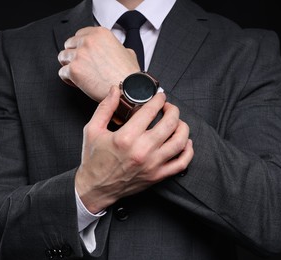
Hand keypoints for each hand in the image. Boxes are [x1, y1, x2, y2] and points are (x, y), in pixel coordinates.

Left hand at [58, 26, 139, 101]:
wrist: (129, 89)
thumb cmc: (129, 75)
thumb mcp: (128, 52)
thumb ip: (116, 48)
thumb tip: (114, 51)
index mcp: (100, 34)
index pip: (80, 34)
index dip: (81, 45)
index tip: (83, 53)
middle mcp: (88, 41)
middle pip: (69, 44)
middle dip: (73, 54)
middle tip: (81, 65)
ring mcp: (79, 55)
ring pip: (62, 57)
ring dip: (69, 65)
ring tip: (78, 74)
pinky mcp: (74, 70)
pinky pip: (62, 73)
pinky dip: (68, 79)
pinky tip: (78, 83)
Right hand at [75, 86, 193, 212]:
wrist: (95, 188)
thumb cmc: (93, 159)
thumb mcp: (92, 130)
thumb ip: (105, 108)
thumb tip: (115, 90)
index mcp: (126, 137)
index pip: (150, 111)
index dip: (158, 99)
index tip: (160, 96)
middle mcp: (142, 150)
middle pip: (170, 123)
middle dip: (172, 110)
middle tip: (168, 107)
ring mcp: (152, 164)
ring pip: (180, 141)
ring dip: (182, 127)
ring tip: (177, 122)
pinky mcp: (157, 176)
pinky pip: (181, 163)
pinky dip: (188, 151)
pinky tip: (185, 142)